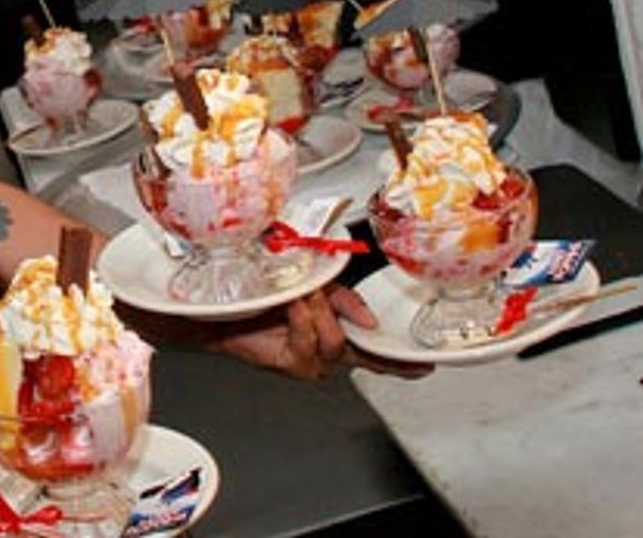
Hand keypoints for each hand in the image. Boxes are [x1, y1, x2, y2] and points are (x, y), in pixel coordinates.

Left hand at [214, 285, 430, 379]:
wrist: (229, 309)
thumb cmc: (268, 299)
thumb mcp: (316, 287)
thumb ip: (345, 299)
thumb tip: (369, 318)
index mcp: (341, 333)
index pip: (377, 353)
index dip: (402, 362)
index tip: (424, 365)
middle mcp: (331, 353)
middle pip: (361, 350)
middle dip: (346, 319)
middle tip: (324, 298)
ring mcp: (315, 362)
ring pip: (334, 342)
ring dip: (316, 311)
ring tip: (297, 295)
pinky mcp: (296, 365)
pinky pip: (310, 341)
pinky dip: (301, 319)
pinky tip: (291, 308)